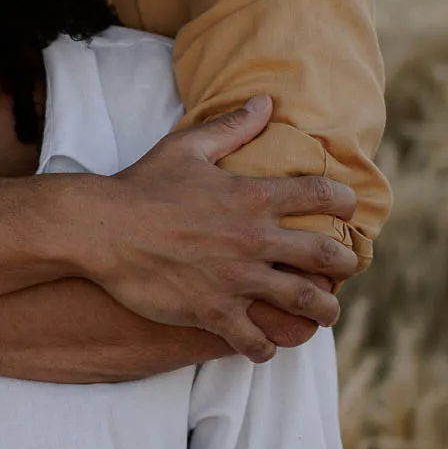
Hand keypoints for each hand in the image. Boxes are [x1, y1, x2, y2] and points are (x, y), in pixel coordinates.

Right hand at [90, 95, 357, 361]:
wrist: (99, 230)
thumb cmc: (141, 186)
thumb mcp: (187, 147)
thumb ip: (232, 127)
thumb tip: (265, 102)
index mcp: (253, 197)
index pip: (323, 195)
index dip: (344, 202)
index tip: (347, 211)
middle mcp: (255, 240)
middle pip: (326, 255)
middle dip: (344, 263)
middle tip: (344, 267)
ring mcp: (237, 280)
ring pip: (304, 302)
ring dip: (322, 309)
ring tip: (324, 312)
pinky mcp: (213, 312)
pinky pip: (256, 340)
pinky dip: (266, 346)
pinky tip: (266, 344)